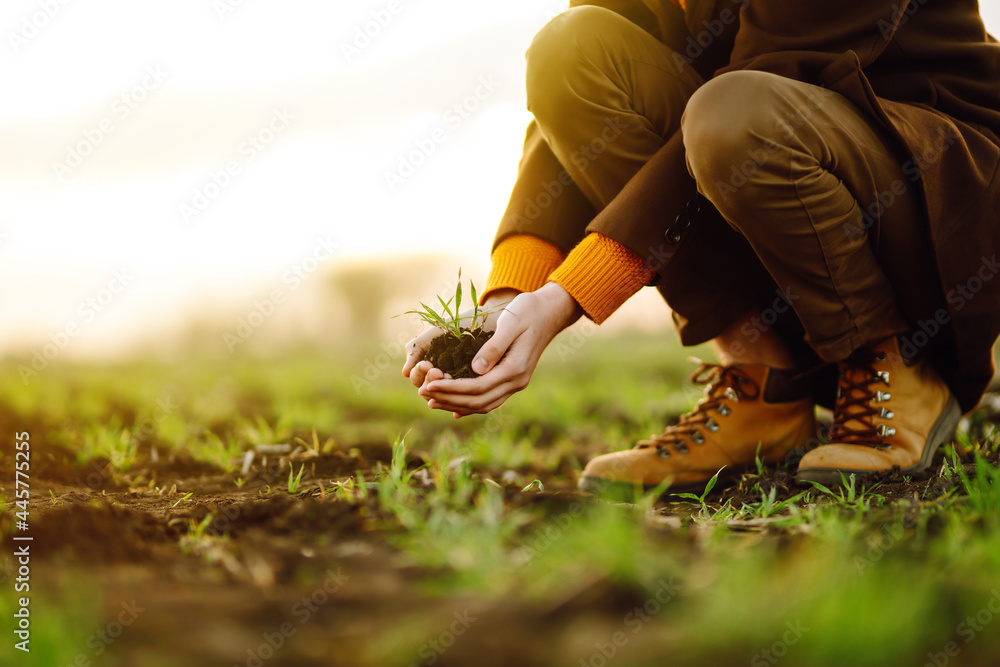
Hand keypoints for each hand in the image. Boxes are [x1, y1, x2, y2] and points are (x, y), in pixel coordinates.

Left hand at [417, 282, 580, 416]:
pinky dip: (471, 405)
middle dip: (449, 399)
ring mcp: (516, 383)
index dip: (451, 389)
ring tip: (433, 401)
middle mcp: (516, 381)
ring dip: (457, 405)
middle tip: (424, 393)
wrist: (550, 311)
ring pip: (484, 405)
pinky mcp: (513, 380)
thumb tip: (476, 369)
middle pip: (479, 401)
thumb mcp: (511, 323)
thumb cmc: (528, 311)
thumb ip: (494, 347)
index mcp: (515, 368)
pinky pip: (490, 400)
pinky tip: (454, 407)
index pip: (478, 387)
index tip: (429, 384)